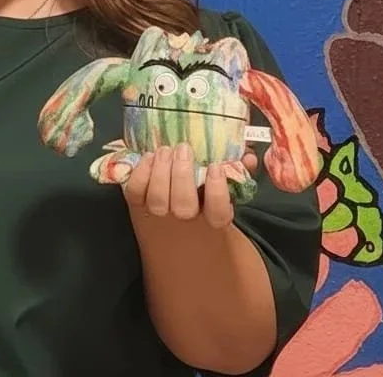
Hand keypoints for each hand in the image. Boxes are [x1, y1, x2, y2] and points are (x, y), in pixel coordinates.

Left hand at [123, 143, 257, 228]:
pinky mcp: (137, 206)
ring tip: (166, 150)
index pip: (217, 211)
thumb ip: (239, 172)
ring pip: (157, 200)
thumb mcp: (226, 191)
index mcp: (213, 218)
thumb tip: (248, 157)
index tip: (215, 166)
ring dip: (160, 172)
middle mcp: (185, 220)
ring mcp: (159, 215)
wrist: (175, 232)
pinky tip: (148, 157)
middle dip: (181, 175)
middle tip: (184, 149)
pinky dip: (140, 174)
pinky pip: (134, 193)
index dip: (217, 190)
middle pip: (182, 206)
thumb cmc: (205, 203)